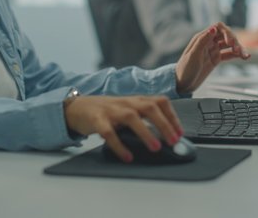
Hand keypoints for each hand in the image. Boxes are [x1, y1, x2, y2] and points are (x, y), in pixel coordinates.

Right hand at [64, 95, 182, 162]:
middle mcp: (126, 103)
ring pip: (131, 117)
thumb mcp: (127, 110)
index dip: (172, 116)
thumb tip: (165, 137)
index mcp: (136, 100)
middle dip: (164, 124)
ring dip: (145, 132)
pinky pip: (109, 132)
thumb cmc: (106, 111)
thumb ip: (143, 119)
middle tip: (173, 141)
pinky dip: (119, 145)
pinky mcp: (97, 120)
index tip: (180, 133)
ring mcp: (111, 110)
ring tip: (155, 148)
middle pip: (149, 107)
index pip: (159, 102)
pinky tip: (127, 156)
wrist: (77, 107)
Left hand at [175, 22, 249, 93]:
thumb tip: (213, 29)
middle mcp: (208, 42)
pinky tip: (243, 57)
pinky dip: (237, 55)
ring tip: (245, 55)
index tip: (230, 42)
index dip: (227, 32)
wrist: (182, 84)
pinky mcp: (215, 59)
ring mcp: (212, 50)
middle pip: (226, 35)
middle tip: (238, 50)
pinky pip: (229, 54)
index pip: (218, 28)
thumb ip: (203, 41)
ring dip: (238, 48)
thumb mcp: (193, 55)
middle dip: (234, 41)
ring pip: (229, 45)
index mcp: (201, 38)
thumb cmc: (184, 70)